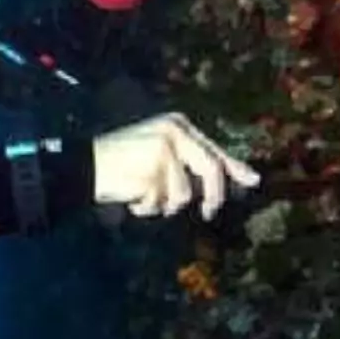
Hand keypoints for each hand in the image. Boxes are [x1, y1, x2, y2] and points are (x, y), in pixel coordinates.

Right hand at [92, 113, 260, 220]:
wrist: (85, 164)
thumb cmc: (121, 161)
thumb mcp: (160, 152)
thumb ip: (189, 163)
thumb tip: (224, 183)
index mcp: (178, 125)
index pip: (214, 150)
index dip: (235, 168)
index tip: (253, 181)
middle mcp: (174, 134)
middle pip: (211, 169)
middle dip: (214, 195)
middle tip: (210, 213)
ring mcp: (164, 152)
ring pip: (183, 194)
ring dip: (164, 203)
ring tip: (143, 195)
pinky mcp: (152, 171)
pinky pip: (161, 202)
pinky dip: (146, 208)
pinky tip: (132, 198)